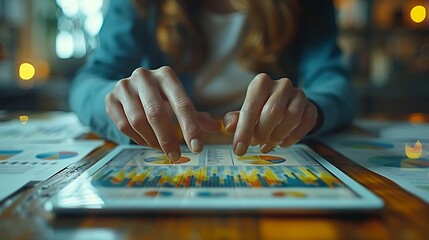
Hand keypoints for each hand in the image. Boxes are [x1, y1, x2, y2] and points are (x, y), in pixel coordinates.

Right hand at [105, 66, 220, 161]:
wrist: (126, 88)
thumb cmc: (159, 98)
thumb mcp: (177, 102)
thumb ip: (195, 115)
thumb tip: (217, 127)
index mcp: (166, 75)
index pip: (181, 103)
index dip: (190, 127)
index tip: (197, 147)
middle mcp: (144, 76)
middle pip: (156, 113)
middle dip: (168, 138)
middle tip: (176, 156)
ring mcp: (124, 86)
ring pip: (138, 121)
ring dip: (152, 140)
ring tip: (163, 150)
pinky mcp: (110, 99)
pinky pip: (123, 125)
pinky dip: (138, 139)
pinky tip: (148, 143)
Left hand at [223, 73, 318, 155]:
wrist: (286, 104)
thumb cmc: (260, 109)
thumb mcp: (246, 113)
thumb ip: (235, 120)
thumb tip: (229, 128)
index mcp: (261, 83)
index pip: (251, 107)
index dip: (244, 130)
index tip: (239, 149)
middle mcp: (281, 85)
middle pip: (273, 111)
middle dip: (262, 132)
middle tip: (256, 143)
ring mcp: (299, 94)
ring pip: (292, 116)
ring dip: (278, 135)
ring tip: (268, 144)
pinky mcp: (311, 106)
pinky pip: (307, 121)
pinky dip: (295, 136)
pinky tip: (284, 143)